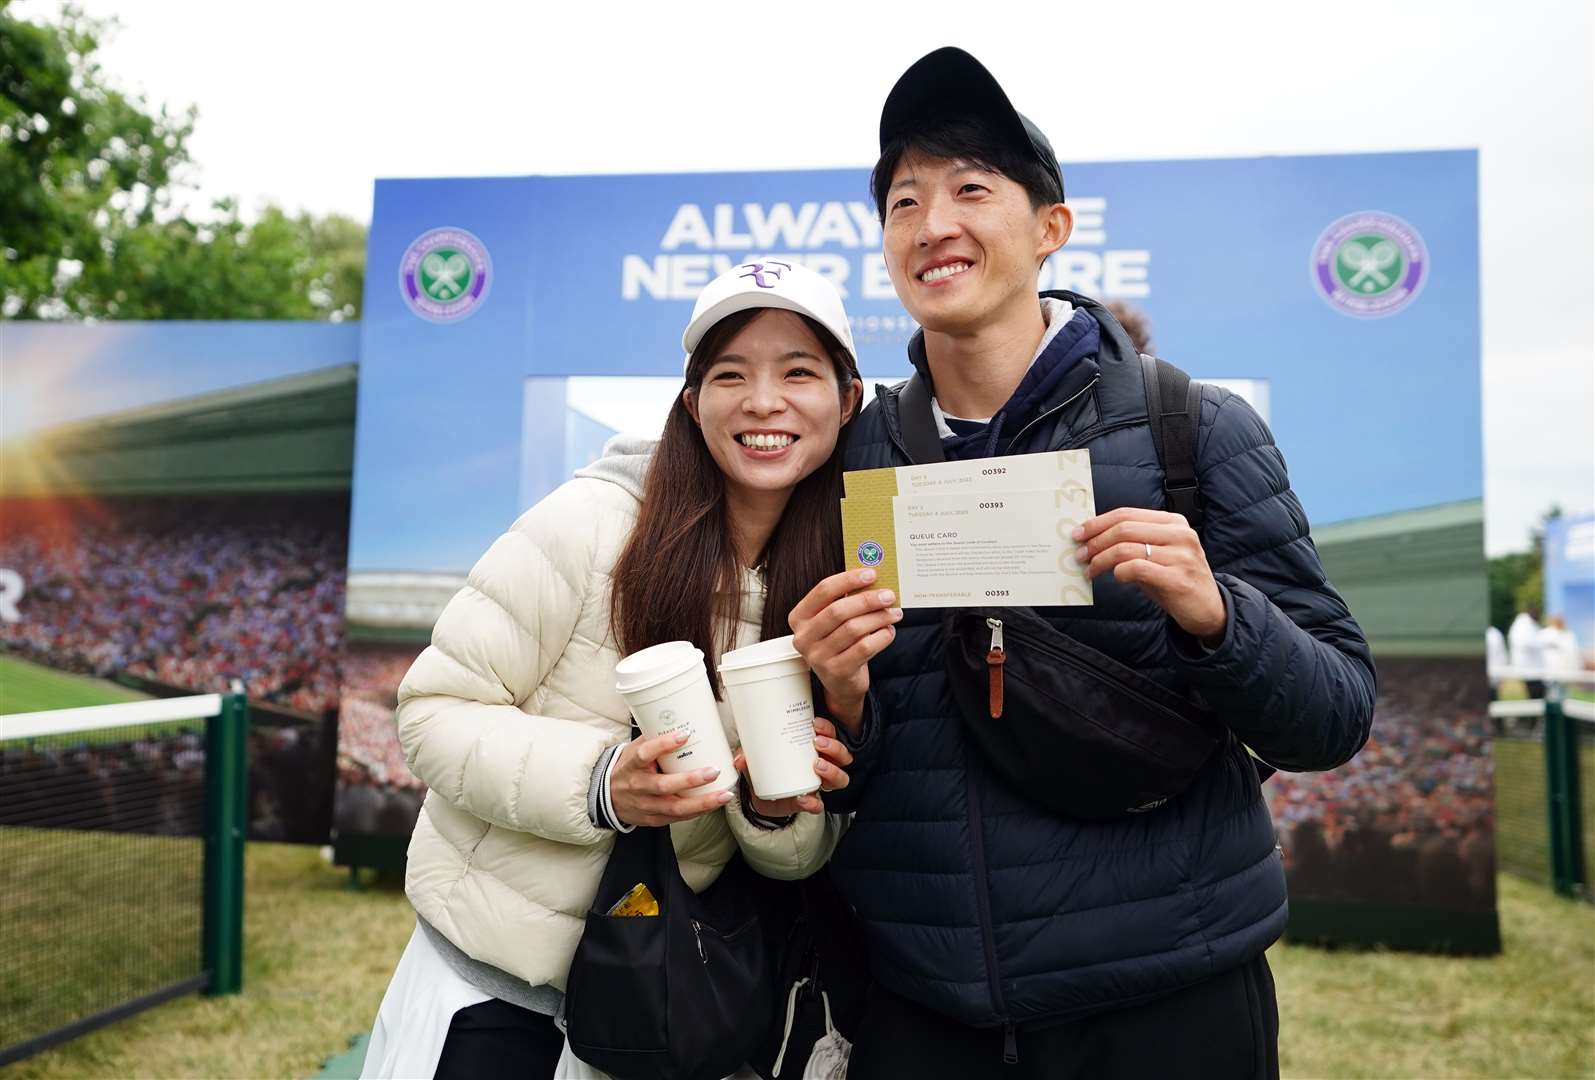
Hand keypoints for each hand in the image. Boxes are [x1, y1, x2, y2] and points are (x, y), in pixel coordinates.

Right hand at [609, 731, 733, 827]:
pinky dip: (698, 811)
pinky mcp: (653, 819)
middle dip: (691, 780)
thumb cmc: (628, 768)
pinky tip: (714, 804)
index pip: (645, 753)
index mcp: (632, 764)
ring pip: (675, 807)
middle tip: (713, 771)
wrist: (607, 797)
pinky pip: (678, 818)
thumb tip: (681, 720)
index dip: (663, 744)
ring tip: (724, 794)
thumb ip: (654, 738)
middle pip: (664, 785)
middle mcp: (638, 786)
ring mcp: (645, 805)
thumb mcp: (634, 750)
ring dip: (702, 802)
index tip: (684, 734)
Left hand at [732, 716, 853, 816]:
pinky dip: (813, 802)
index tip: (815, 724)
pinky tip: (803, 798)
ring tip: (817, 766)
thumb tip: (740, 758)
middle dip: (834, 747)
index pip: (830, 734)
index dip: (828, 728)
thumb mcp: (756, 756)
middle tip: (817, 743)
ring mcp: (818, 785)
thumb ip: (747, 754)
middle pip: (842, 755)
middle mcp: (822, 765)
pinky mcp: (809, 803)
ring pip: (840, 779)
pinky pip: (819, 805)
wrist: (760, 796)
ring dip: (833, 771)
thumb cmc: (766, 768)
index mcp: (812, 748)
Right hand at [789, 568, 901, 736]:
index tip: (871, 574)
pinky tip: (889, 631)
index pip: (823, 591)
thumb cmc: (839, 642)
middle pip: (838, 610)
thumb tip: (872, 578)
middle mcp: (803, 637)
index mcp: (799, 617)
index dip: (848, 579)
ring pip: (854, 629)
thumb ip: (845, 600)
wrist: (840, 682)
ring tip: (894, 613)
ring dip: (879, 618)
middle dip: (868, 600)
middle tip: (889, 595)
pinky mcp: (836, 671)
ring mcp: (818, 657)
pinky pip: (864, 648)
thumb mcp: (834, 621)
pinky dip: (881, 637)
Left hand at [1073, 508, 1225, 643]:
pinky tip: (1116, 577)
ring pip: (1126, 548)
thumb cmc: (1176, 579)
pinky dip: (1119, 572)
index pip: (1127, 514)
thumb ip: (1132, 543)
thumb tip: (1092, 540)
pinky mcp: (1178, 578)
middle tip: (1080, 555)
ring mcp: (1181, 556)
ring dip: (1101, 559)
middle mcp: (1180, 534)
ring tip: (1090, 570)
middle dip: (1096, 541)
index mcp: (1174, 522)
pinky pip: (1137, 568)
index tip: (1078, 534)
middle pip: (1124, 528)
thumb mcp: (1157, 554)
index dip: (1098, 523)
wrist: (1209, 609)